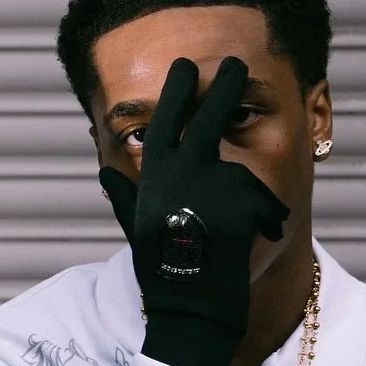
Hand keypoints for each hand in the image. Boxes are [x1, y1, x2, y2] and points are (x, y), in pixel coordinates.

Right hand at [99, 57, 287, 365]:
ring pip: (235, 171)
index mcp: (155, 173)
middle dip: (221, 86)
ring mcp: (218, 181)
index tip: (186, 67)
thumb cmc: (161, 269)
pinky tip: (251, 239)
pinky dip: (258, 216)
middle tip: (234, 63)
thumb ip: (125, 194)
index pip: (167, 118)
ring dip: (238, 192)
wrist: (193, 302)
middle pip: (208, 115)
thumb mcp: (136, 228)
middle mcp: (186, 169)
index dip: (177, 91)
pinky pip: (258, 198)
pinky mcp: (247, 198)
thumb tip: (106, 170)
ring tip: (228, 227)